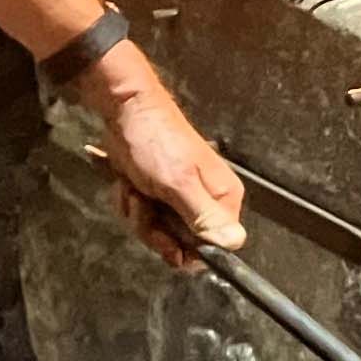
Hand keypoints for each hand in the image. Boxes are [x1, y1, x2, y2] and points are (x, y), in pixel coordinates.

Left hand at [99, 87, 246, 265]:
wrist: (124, 111)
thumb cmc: (155, 142)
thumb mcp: (179, 184)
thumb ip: (205, 217)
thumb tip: (236, 243)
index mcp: (222, 199)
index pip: (215, 247)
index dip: (187, 249)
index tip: (166, 235)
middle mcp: (206, 202)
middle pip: (183, 244)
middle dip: (154, 229)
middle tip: (144, 202)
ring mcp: (180, 200)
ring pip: (159, 233)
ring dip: (138, 215)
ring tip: (133, 188)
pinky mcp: (158, 196)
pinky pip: (144, 219)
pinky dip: (130, 205)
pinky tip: (126, 185)